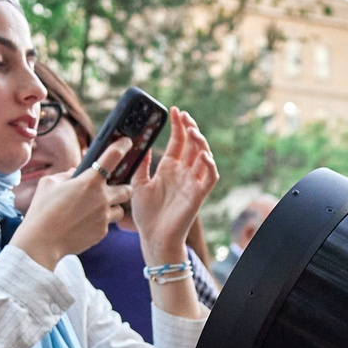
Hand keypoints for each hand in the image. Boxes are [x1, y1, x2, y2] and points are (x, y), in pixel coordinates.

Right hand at [17, 138, 131, 267]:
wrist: (42, 242)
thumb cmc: (42, 210)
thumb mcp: (49, 183)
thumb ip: (67, 175)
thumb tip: (76, 174)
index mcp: (90, 181)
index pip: (112, 157)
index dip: (122, 147)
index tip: (126, 143)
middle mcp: (102, 198)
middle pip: (127, 189)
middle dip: (122, 187)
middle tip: (110, 189)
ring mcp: (104, 217)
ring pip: (120, 209)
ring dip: (112, 207)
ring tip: (95, 209)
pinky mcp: (102, 233)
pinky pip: (107, 224)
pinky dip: (100, 222)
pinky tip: (84, 223)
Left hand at [129, 110, 218, 263]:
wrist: (153, 237)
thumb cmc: (146, 214)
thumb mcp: (138, 184)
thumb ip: (142, 165)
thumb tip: (142, 145)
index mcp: (168, 168)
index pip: (177, 141)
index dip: (177, 125)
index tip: (174, 110)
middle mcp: (182, 173)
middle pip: (192, 145)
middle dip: (190, 128)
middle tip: (185, 116)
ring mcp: (192, 183)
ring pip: (203, 156)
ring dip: (200, 142)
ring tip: (192, 130)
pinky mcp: (198, 194)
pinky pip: (210, 177)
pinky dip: (209, 164)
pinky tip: (202, 154)